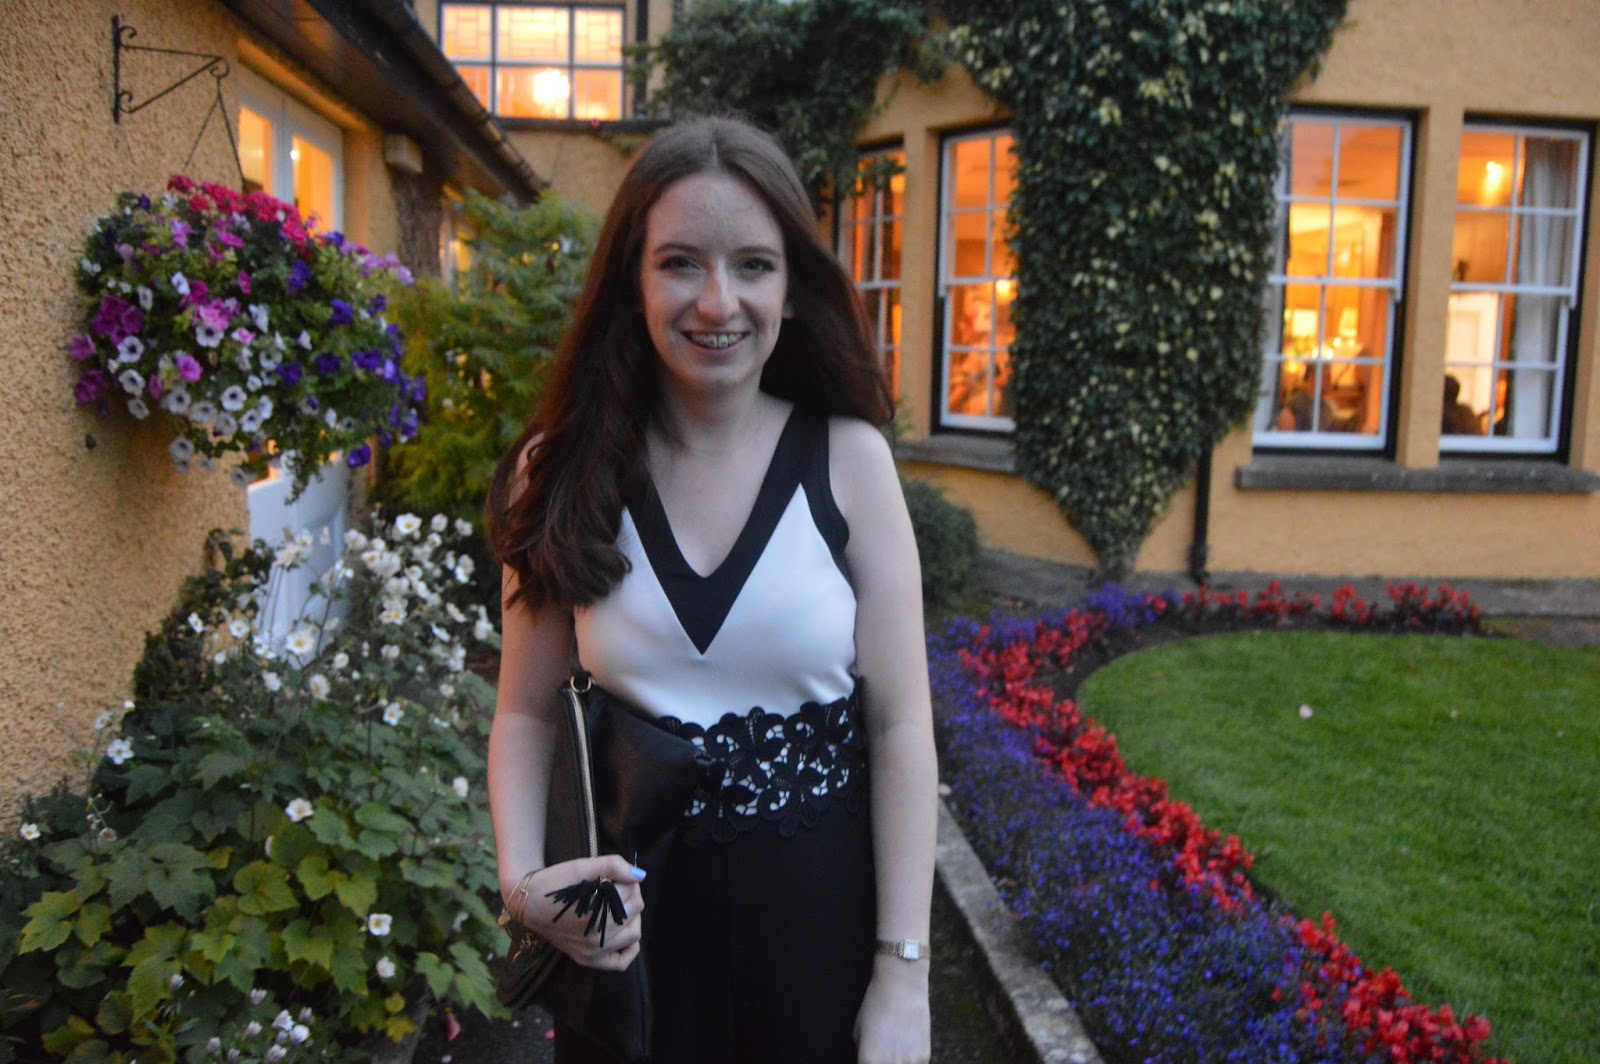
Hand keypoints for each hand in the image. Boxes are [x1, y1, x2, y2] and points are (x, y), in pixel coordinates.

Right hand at [508, 854, 645, 971]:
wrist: (528, 901)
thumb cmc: (556, 882)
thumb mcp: (583, 866)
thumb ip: (613, 866)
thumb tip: (640, 875)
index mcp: (595, 911)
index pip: (631, 893)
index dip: (627, 880)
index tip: (615, 876)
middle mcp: (595, 937)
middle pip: (635, 911)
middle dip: (630, 894)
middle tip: (616, 887)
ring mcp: (591, 952)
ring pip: (633, 934)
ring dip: (632, 917)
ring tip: (617, 905)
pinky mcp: (587, 960)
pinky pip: (620, 963)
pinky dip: (629, 948)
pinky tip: (624, 932)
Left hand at [854, 956, 930, 1063]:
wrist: (901, 986)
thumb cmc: (874, 1006)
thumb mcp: (858, 1033)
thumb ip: (862, 1055)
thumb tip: (867, 1063)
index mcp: (868, 1060)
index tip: (869, 1063)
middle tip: (881, 1058)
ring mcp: (909, 1063)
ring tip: (894, 1055)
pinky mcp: (924, 1057)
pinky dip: (910, 1063)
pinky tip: (905, 1054)